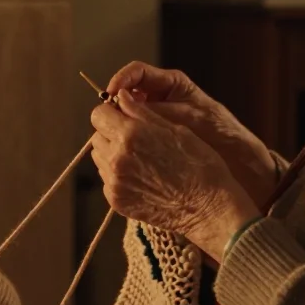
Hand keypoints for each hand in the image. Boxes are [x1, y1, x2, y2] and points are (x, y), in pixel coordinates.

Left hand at [106, 61, 278, 211]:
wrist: (208, 208)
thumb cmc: (198, 164)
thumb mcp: (175, 128)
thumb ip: (141, 112)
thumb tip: (121, 96)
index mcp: (130, 135)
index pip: (98, 114)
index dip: (110, 113)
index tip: (123, 117)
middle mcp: (116, 158)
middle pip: (97, 136)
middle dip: (111, 133)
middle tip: (134, 138)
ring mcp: (114, 182)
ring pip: (99, 158)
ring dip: (112, 153)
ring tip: (139, 158)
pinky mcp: (116, 200)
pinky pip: (107, 179)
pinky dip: (117, 175)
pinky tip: (141, 177)